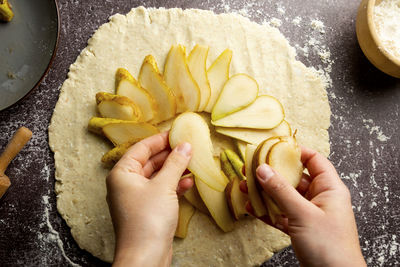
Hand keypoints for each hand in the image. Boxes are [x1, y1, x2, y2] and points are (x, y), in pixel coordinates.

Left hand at [106, 132, 192, 266]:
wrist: (145, 256)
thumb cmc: (148, 219)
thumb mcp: (164, 186)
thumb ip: (175, 163)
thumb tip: (185, 145)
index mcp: (122, 173)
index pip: (141, 148)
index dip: (160, 139)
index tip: (177, 133)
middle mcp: (127, 183)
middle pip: (150, 161)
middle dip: (169, 154)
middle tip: (188, 146)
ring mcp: (137, 197)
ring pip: (157, 176)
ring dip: (174, 170)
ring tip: (192, 162)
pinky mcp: (147, 210)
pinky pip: (161, 190)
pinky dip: (174, 185)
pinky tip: (189, 183)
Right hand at [242, 146, 365, 266]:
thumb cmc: (329, 247)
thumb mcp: (303, 214)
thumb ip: (281, 191)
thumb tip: (262, 169)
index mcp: (330, 189)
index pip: (314, 160)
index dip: (296, 151)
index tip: (275, 147)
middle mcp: (320, 198)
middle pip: (294, 178)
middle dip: (273, 174)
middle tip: (252, 168)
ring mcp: (310, 214)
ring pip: (285, 197)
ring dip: (265, 193)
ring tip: (245, 187)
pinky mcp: (301, 229)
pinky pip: (282, 214)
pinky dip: (268, 211)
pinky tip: (252, 208)